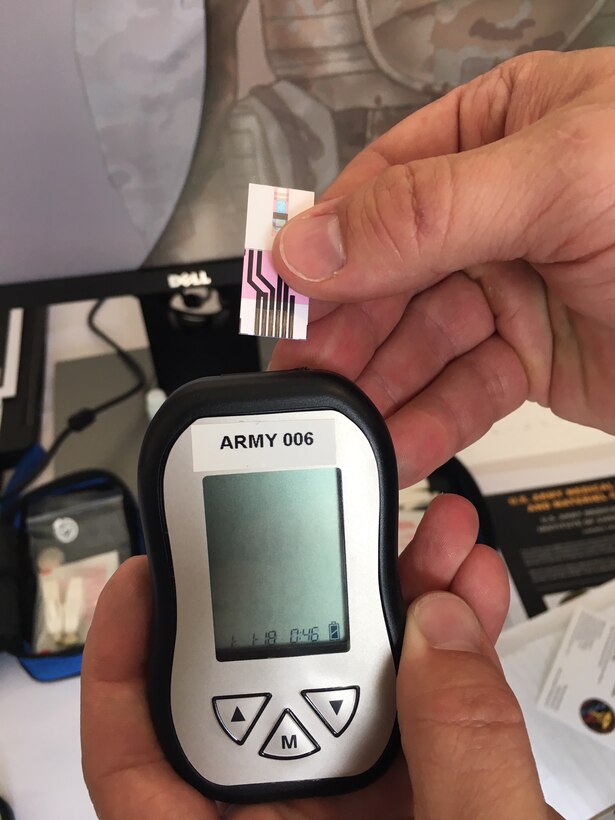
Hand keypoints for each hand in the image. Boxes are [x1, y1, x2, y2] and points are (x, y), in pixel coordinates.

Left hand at [81, 495, 551, 818]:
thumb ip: (459, 763)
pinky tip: (468, 602)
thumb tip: (442, 639)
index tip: (148, 577)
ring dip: (395, 608)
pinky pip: (412, 711)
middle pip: (267, 691)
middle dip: (310, 595)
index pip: (141, 767)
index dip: (125, 664)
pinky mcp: (413, 807)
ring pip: (352, 689)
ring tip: (430, 546)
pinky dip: (442, 653)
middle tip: (341, 530)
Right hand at [270, 48, 614, 486]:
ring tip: (343, 425)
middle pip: (390, 276)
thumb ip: (426, 212)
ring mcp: (513, 289)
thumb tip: (313, 244)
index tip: (283, 296)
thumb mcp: (561, 179)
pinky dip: (428, 421)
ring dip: (380, 386)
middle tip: (307, 377)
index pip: (379, 188)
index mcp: (496, 135)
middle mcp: (496, 212)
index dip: (326, 246)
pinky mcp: (534, 359)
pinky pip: (463, 389)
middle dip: (347, 331)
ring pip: (420, 342)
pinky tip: (396, 442)